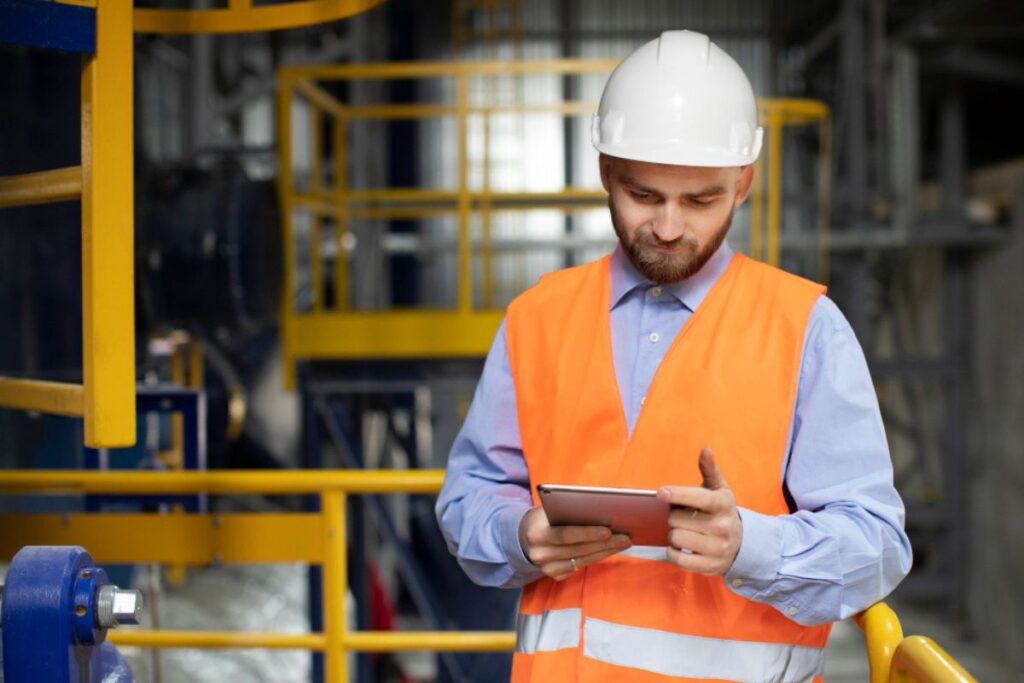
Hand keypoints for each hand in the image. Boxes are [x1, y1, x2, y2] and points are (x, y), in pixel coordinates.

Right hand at [518, 506, 631, 580]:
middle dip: (603, 544)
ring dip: (605, 552)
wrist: (527, 534)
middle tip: (625, 537)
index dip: (587, 534)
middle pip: (577, 550)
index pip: (564, 535)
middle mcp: (539, 553)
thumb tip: (603, 507)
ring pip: (581, 561)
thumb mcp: (552, 507)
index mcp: (536, 533)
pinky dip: (597, 558)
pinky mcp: (555, 575)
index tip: (608, 530)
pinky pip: (579, 568)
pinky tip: (610, 549)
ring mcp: (546, 567)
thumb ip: (570, 508)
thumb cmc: (546, 516)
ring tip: (623, 542)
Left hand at [657, 447, 742, 575]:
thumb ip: (709, 470)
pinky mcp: (710, 566)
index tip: (660, 492)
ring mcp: (718, 548)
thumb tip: (706, 450)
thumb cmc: (720, 511)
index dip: (678, 494)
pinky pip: (678, 559)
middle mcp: (722, 527)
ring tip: (683, 531)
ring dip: (673, 534)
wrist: (740, 543)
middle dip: (673, 517)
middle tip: (682, 517)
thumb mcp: (719, 489)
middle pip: (677, 520)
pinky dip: (673, 552)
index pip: (699, 498)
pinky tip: (680, 547)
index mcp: (723, 504)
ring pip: (676, 539)